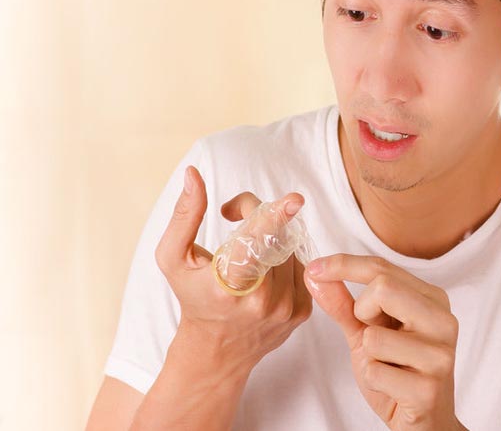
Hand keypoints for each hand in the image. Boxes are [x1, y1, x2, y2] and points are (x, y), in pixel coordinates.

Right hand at [155, 165, 312, 369]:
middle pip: (274, 236)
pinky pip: (301, 266)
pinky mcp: (301, 311)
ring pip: (289, 248)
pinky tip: (264, 274)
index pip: (253, 244)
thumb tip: (193, 174)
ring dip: (271, 241)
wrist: (216, 351)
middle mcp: (261, 300)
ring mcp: (285, 308)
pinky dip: (284, 260)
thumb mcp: (173, 258)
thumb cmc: (192, 296)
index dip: (273, 217)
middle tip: (236, 217)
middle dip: (259, 217)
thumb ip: (185, 215)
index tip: (294, 200)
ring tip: (248, 258)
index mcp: (227, 286)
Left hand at [304, 254, 467, 430]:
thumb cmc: (397, 373)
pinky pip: (375, 371)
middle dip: (362, 311)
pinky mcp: (429, 388)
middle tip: (372, 334)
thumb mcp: (366, 333)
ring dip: (368, 355)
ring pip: (374, 335)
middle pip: (383, 287)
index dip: (344, 265)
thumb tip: (314, 274)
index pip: (382, 269)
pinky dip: (374, 379)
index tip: (315, 267)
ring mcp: (440, 355)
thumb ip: (342, 304)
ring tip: (389, 365)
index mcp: (432, 299)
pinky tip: (394, 387)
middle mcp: (443, 321)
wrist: (422, 423)